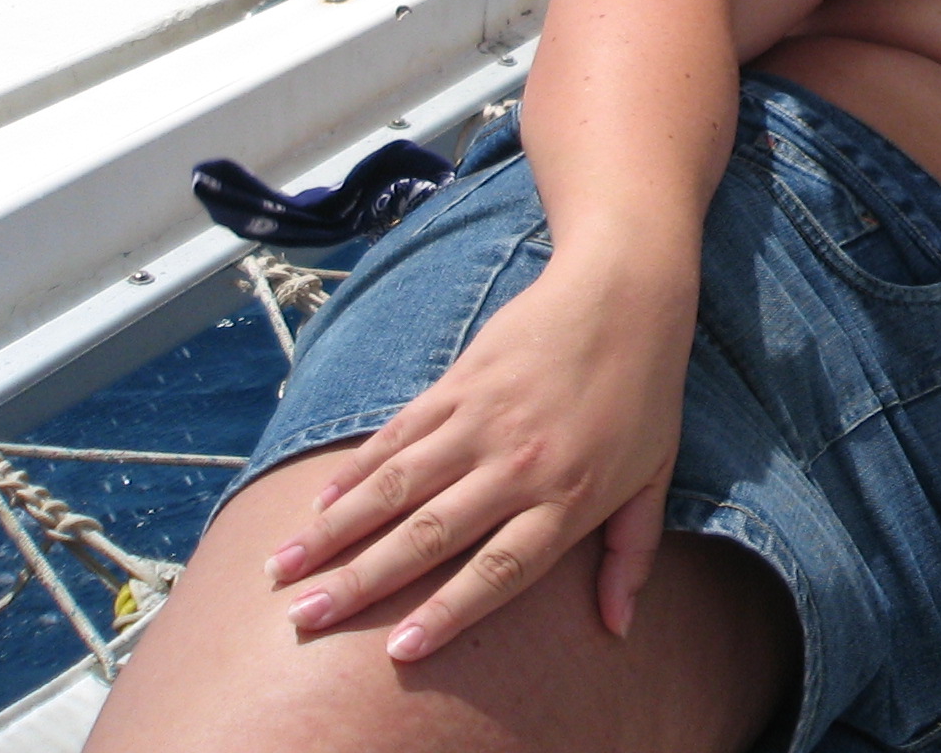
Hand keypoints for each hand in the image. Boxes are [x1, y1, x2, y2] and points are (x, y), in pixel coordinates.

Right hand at [263, 255, 695, 661]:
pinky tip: (316, 503)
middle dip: (361, 582)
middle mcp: (520, 464)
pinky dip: (353, 470)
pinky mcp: (459, 383)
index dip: (450, 610)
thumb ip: (633, 552)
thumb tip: (618, 626)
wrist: (626, 291)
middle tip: (304, 620)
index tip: (399, 649)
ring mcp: (484, 421)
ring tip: (283, 569)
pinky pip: (396, 435)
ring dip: (334, 530)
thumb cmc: (647, 392)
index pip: (501, 569)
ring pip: (396, 486)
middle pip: (429, 535)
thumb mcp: (656, 475)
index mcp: (570, 496)